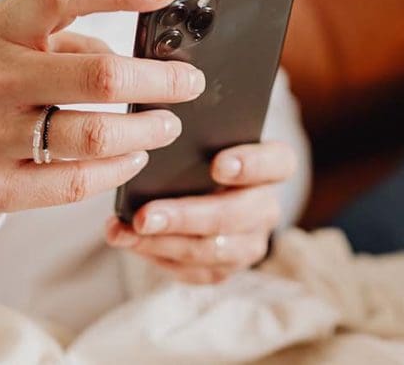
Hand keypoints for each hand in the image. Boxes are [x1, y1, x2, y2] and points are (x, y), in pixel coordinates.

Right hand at [0, 0, 206, 214]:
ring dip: (146, 131)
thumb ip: (62, 38)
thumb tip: (135, 56)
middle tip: (190, 83)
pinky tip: (133, 157)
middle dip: (160, 80)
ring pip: (95, 137)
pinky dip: (117, 169)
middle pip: (99, 75)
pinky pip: (75, 182)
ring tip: (166, 124)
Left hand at [103, 139, 296, 283]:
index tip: (217, 165)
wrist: (203, 191)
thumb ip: (194, 136)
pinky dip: (158, 257)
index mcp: (273, 165)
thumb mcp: (205, 138)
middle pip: (235, 215)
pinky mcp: (225, 268)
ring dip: (164, 242)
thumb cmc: (201, 155)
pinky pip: (194, 271)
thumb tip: (155, 133)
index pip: (278, 163)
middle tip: (144, 216)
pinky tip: (129, 242)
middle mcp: (265, 206)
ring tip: (126, 233)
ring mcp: (249, 242)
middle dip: (185, 217)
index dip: (251, 165)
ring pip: (212, 249)